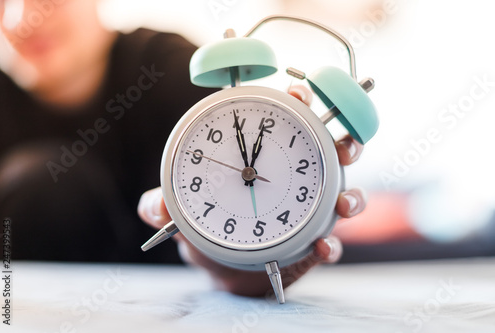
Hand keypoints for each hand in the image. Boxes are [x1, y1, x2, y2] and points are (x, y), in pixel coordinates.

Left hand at [138, 85, 365, 297]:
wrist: (220, 266)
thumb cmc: (207, 222)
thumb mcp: (184, 208)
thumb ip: (163, 205)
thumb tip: (151, 208)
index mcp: (265, 159)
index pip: (288, 121)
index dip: (299, 102)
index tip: (298, 94)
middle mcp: (295, 179)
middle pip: (330, 152)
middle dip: (344, 142)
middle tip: (342, 145)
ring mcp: (309, 210)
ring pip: (344, 195)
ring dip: (352, 197)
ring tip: (344, 204)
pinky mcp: (312, 241)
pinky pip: (330, 242)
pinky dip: (331, 246)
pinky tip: (323, 248)